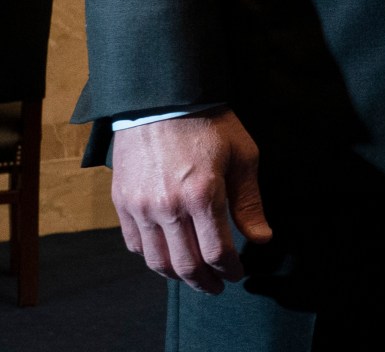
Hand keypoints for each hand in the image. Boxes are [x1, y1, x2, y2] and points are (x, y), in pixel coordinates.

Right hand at [109, 110, 270, 293]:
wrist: (162, 99)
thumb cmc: (210, 124)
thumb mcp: (243, 157)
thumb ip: (249, 203)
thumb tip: (262, 238)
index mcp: (203, 196)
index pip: (217, 252)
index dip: (231, 269)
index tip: (238, 273)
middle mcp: (168, 207)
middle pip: (186, 264)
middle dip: (205, 282)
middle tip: (218, 286)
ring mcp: (140, 206)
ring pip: (157, 260)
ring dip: (177, 276)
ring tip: (194, 278)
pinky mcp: (122, 202)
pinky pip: (134, 243)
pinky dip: (151, 257)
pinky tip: (166, 256)